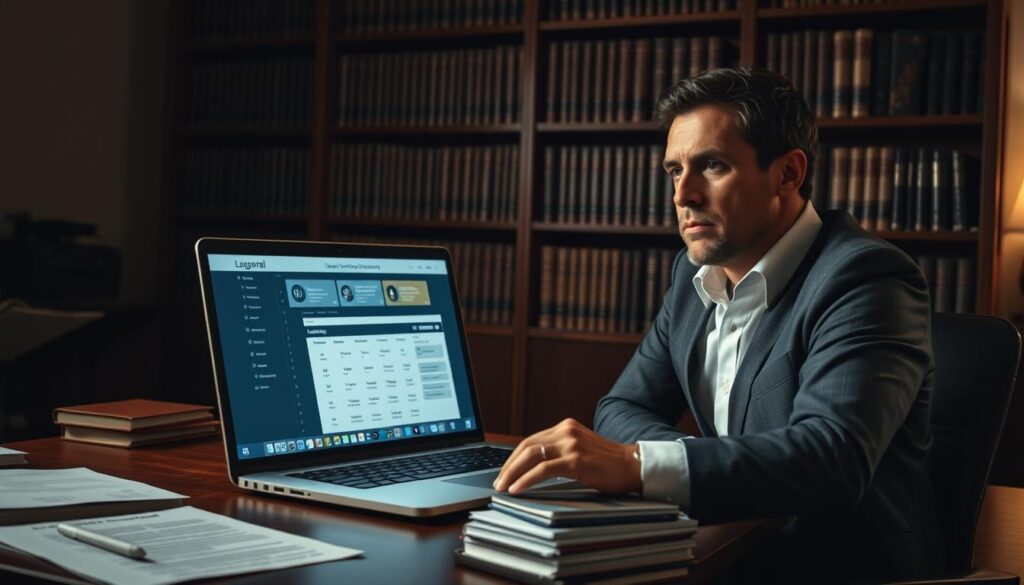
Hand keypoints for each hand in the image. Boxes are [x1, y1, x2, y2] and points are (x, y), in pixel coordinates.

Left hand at [493, 418, 641, 494]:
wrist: (634, 466)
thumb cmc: (609, 464)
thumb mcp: (580, 450)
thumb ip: (560, 452)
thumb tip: (533, 467)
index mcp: (566, 427)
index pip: (531, 441)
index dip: (514, 457)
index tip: (504, 472)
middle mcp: (566, 431)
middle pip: (526, 446)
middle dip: (508, 466)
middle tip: (498, 482)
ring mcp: (571, 444)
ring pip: (530, 456)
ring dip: (512, 473)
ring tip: (502, 487)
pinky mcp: (576, 460)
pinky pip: (543, 469)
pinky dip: (526, 479)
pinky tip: (517, 489)